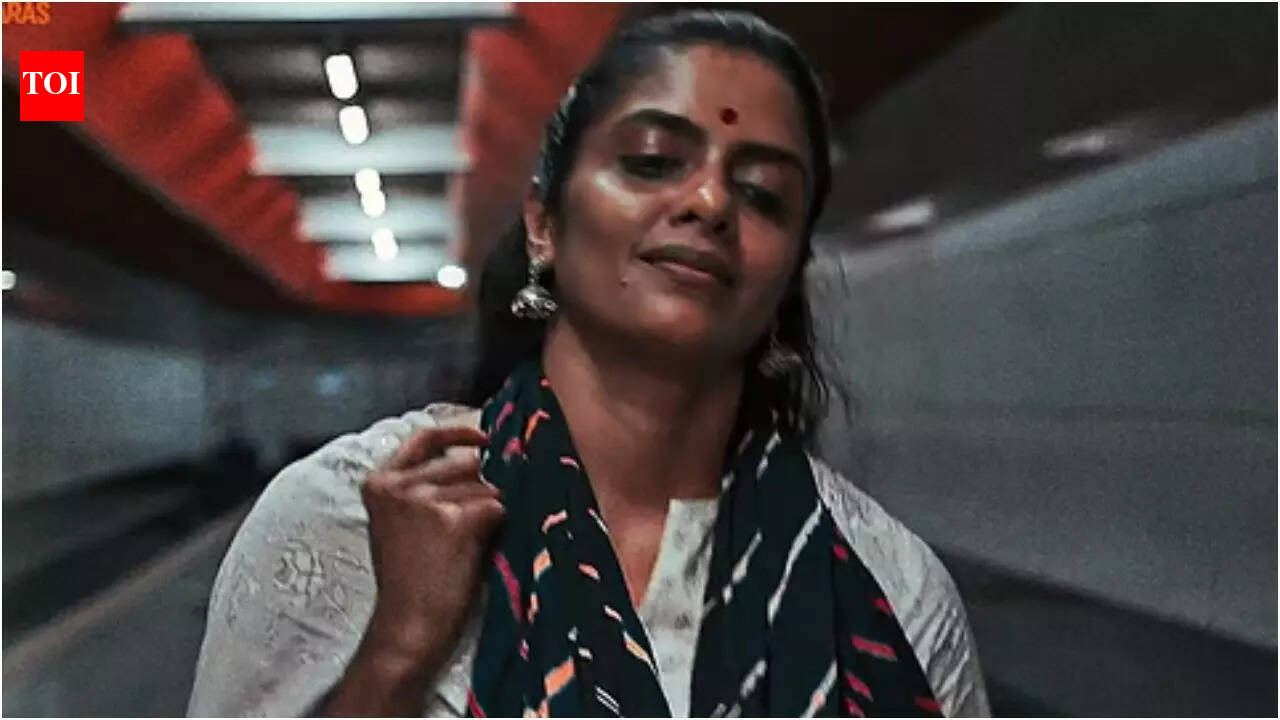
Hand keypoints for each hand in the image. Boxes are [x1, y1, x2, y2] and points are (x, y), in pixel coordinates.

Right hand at [359, 424, 503, 668]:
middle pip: (464, 463)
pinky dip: (498, 524)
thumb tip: (478, 458)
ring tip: (473, 542)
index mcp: (379, 482)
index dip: (459, 433)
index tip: (485, 436)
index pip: (424, 438)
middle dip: (481, 486)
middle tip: (477, 519)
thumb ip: (424, 486)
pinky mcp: (455, 520)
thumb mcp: (399, 521)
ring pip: (483, 486)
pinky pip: (495, 507)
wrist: (409, 625)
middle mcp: (399, 484)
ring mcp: (426, 500)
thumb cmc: (409, 578)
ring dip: (490, 509)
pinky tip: (482, 546)